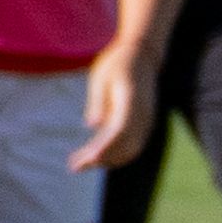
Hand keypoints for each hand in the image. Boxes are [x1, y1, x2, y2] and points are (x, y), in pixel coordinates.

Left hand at [74, 51, 158, 175]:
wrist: (143, 56)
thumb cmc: (117, 64)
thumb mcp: (101, 77)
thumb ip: (98, 101)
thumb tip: (92, 125)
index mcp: (131, 100)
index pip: (120, 131)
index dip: (104, 148)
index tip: (87, 159)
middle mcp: (144, 113)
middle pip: (126, 145)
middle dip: (101, 159)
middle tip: (74, 166)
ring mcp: (147, 120)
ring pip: (131, 149)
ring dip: (108, 160)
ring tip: (81, 164)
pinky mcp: (145, 123)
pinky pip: (134, 145)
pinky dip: (116, 154)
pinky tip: (96, 156)